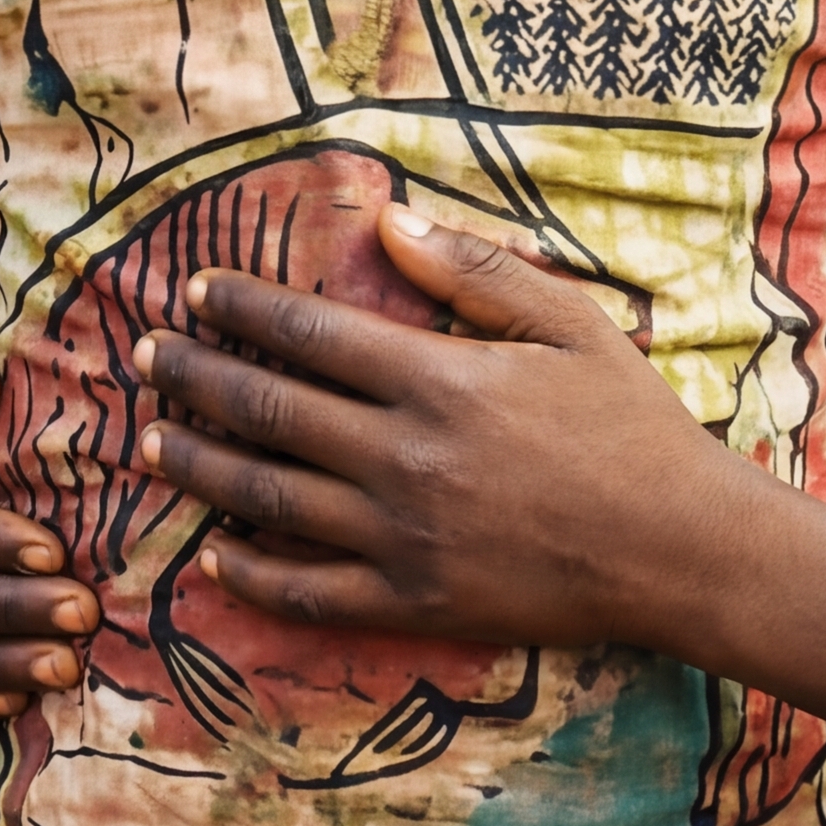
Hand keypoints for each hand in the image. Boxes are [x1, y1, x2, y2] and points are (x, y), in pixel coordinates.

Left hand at [135, 201, 738, 651]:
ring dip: (202, 466)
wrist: (680, 550)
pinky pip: (311, 593)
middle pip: (271, 410)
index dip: (243, 308)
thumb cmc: (631, 425)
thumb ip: (474, 271)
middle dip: (197, 376)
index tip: (196, 288)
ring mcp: (404, 540)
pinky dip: (253, 574)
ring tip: (149, 440)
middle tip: (145, 353)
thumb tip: (389, 222)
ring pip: (272, 500)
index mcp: (439, 382)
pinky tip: (213, 553)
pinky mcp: (416, 604)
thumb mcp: (568, 323)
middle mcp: (406, 460)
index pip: (310, 334)